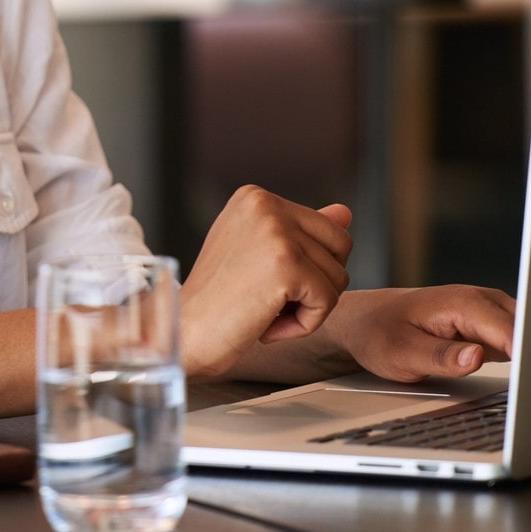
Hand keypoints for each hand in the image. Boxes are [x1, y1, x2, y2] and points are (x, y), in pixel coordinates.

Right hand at [180, 186, 354, 378]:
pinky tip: (268, 326)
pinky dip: (304, 325)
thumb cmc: (218, 301)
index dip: (308, 268)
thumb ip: (301, 231)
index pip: (325, 229)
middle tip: (269, 299)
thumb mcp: (259, 254)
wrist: (185, 334)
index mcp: (255, 197)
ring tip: (263, 311)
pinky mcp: (287, 266)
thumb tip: (345, 212)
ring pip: (338, 277)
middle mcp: (266, 205)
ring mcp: (277, 233)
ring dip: (307, 307)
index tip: (262, 282)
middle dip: (317, 283)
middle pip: (340, 247)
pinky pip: (328, 301)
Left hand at [325, 286, 516, 381]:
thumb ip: (440, 356)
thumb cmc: (380, 333)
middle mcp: (479, 301)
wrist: (366, 321)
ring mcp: (486, 312)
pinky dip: (525, 357)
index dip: (527, 353)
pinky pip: (516, 340)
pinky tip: (530, 378)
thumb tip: (476, 357)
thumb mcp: (401, 352)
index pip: (508, 328)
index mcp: (461, 303)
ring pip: (525, 333)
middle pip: (525, 328)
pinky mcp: (488, 326)